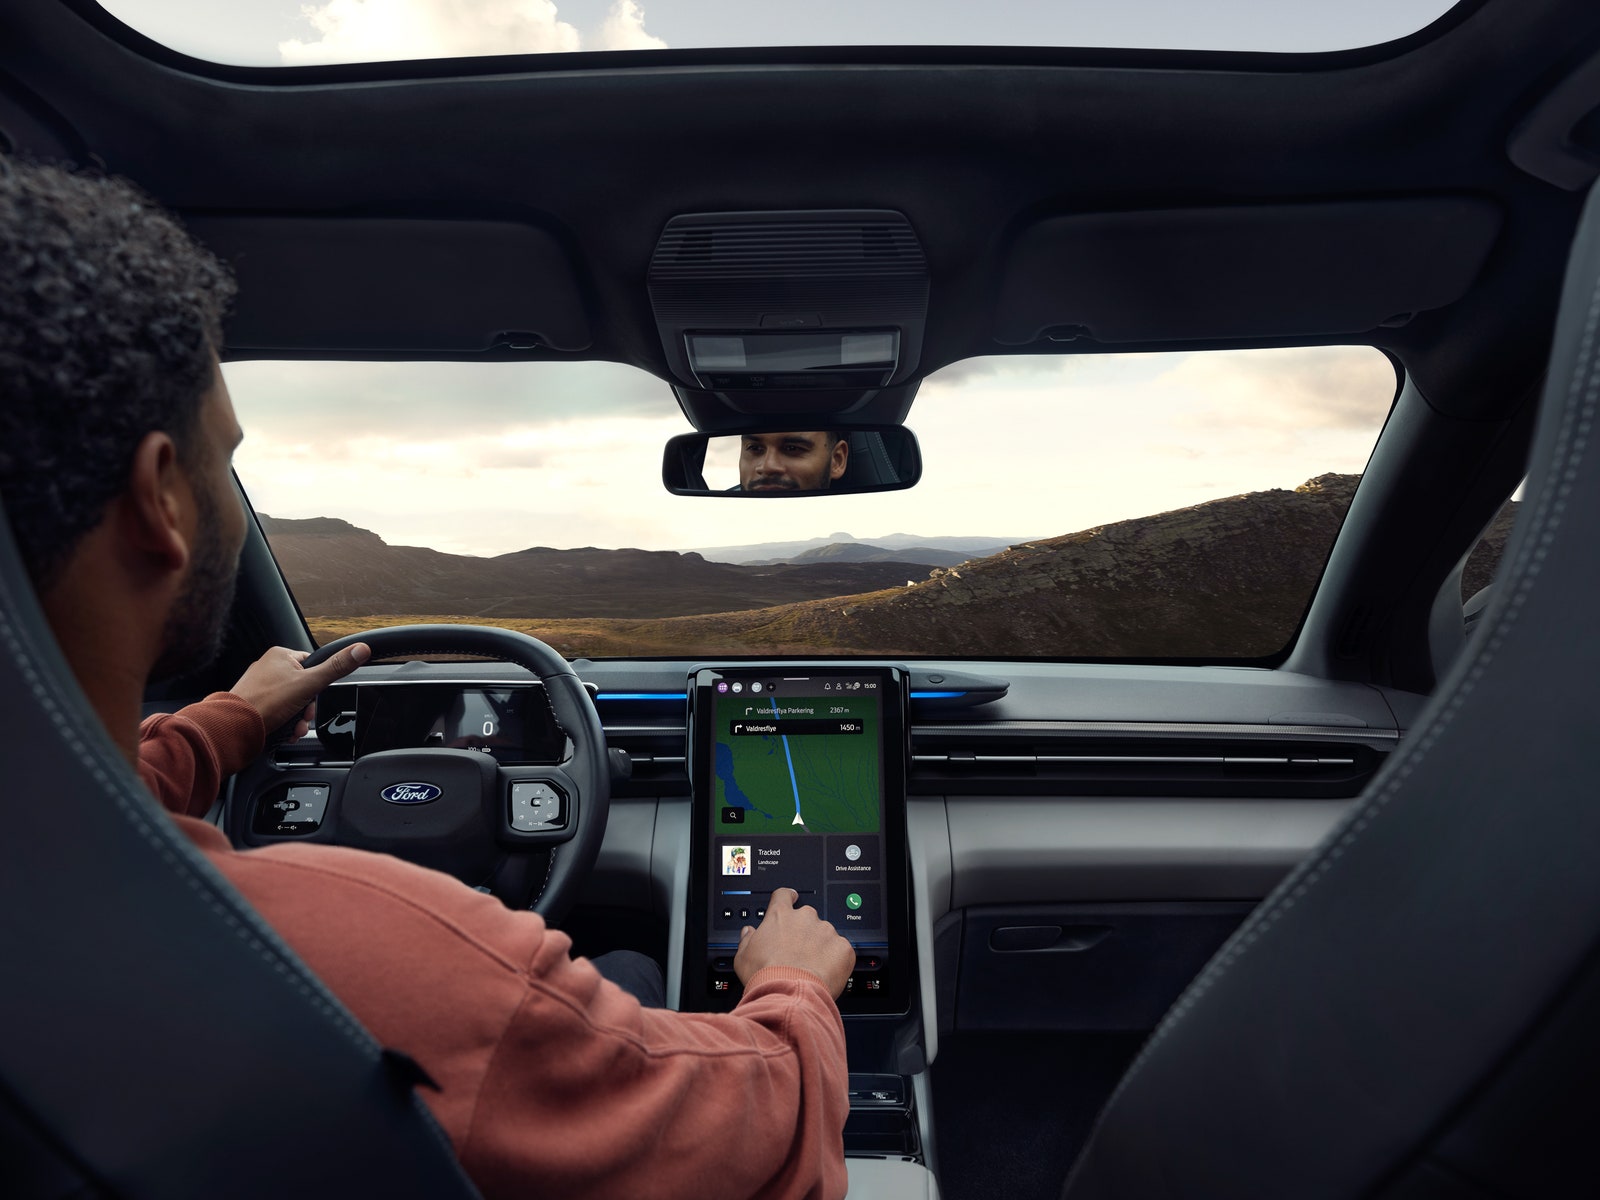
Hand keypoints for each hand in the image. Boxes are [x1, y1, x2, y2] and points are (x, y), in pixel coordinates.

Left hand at [229, 643, 370, 740]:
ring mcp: (259, 686)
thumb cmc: (266, 702)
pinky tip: (284, 731)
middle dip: (307, 708)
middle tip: (302, 717)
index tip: (313, 697)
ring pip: (291, 703)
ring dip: (297, 719)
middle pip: (303, 688)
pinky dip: (284, 723)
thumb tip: (361, 649)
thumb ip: (336, 667)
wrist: (235, 726)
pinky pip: (277, 712)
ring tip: (293, 728)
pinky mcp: (254, 703)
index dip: (317, 686)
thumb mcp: (309, 683)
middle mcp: (268, 668)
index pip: (312, 666)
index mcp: (280, 656)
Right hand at [734, 887, 855, 998]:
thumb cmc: (765, 975)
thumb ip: (747, 940)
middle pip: (807, 917)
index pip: (783, 896)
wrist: (788, 993)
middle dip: (805, 931)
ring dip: (821, 946)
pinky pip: (841, 950)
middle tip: (799, 952)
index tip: (791, 899)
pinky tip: (826, 973)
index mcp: (780, 916)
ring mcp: (826, 931)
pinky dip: (836, 960)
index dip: (787, 897)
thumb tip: (748, 933)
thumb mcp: (743, 957)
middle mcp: (805, 918)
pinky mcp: (842, 948)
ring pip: (826, 934)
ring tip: (812, 967)